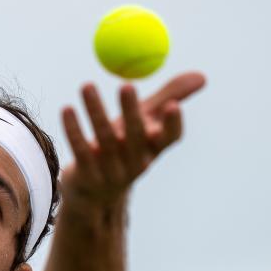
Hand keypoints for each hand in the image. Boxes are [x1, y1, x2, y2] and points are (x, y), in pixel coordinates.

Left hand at [59, 71, 206, 208]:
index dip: (172, 124)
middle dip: (132, 110)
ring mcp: (111, 171)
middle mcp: (136, 162)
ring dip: (95, 110)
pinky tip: (67, 110)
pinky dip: (73, 128)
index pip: (170, 138)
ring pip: (104, 138)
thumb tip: (202, 77)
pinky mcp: (87, 175)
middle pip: (136, 136)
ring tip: (86, 85)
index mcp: (154, 149)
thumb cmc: (123, 147)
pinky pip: (80, 148)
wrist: (94, 193)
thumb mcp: (146, 122)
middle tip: (127, 84)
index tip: (173, 105)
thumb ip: (170, 97)